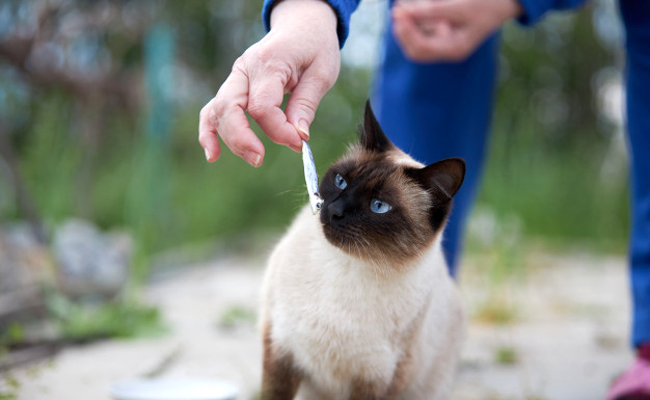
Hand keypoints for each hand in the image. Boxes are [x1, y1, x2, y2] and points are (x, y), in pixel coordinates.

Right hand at [199, 0, 340, 166]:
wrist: (302, 24)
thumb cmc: (314, 45)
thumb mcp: (322, 72)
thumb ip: (307, 104)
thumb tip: (299, 135)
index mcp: (269, 62)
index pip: (262, 106)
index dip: (278, 131)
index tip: (300, 143)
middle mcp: (245, 68)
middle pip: (229, 108)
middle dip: (242, 138)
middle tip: (260, 159)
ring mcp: (236, 76)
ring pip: (218, 111)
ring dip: (229, 139)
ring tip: (250, 159)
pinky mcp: (233, 85)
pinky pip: (213, 109)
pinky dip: (209, 131)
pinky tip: (213, 154)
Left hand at [391, 0, 521, 62]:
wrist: (503, 1)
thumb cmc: (486, 3)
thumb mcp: (460, 6)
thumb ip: (431, 10)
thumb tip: (402, 12)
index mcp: (455, 49)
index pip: (421, 48)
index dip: (407, 32)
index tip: (398, 13)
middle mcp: (449, 50)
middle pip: (415, 50)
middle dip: (403, 33)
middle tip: (396, 11)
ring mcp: (446, 44)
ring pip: (416, 43)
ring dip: (407, 28)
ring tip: (400, 7)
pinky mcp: (444, 34)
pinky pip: (422, 33)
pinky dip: (415, 22)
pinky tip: (410, 7)